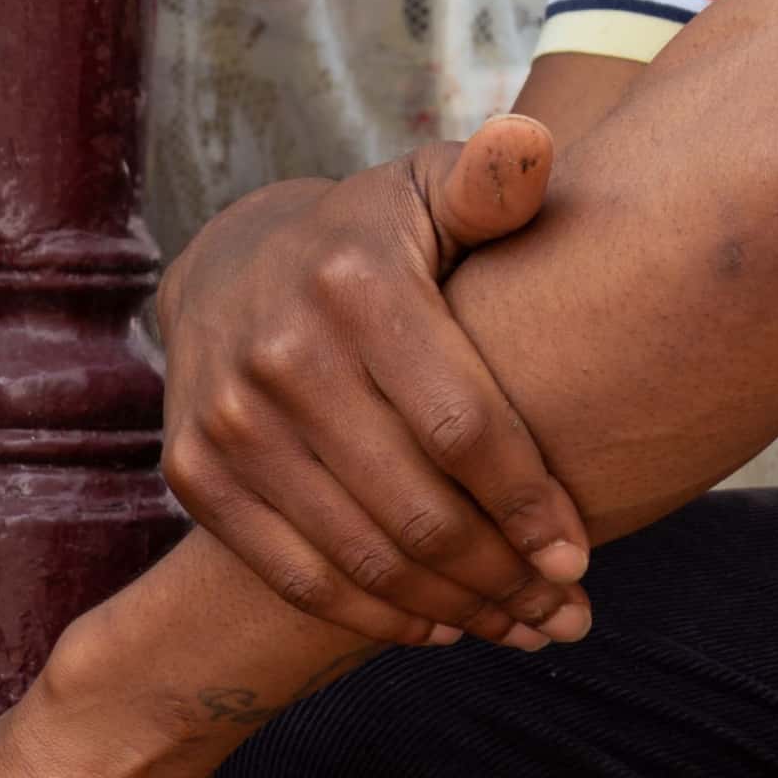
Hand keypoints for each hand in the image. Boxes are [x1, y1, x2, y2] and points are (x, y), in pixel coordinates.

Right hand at [157, 114, 595, 653]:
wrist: (229, 261)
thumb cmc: (372, 236)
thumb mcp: (430, 189)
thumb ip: (493, 181)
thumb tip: (534, 150)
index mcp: (357, 284)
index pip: (462, 425)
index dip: (528, 504)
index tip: (582, 558)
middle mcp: (282, 354)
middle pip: (416, 508)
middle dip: (503, 576)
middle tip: (563, 614)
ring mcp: (230, 420)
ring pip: (359, 555)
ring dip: (451, 608)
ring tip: (517, 627)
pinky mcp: (196, 473)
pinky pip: (293, 575)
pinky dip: (371, 616)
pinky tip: (438, 626)